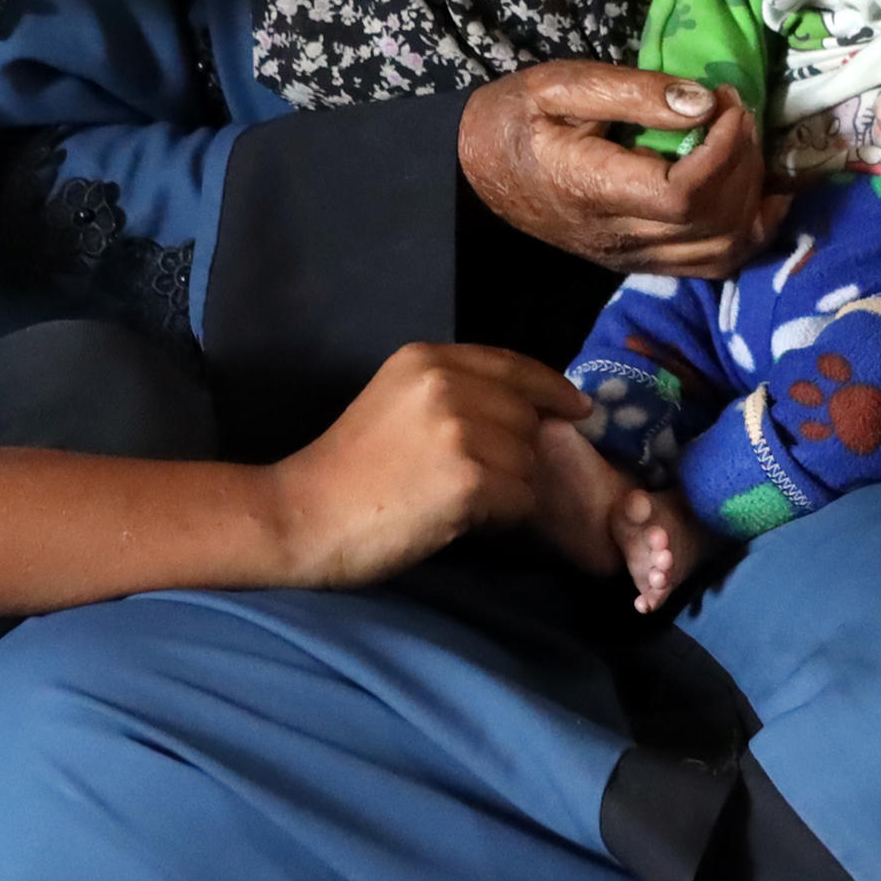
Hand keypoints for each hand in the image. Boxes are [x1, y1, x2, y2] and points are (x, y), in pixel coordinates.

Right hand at [267, 343, 592, 584]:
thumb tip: (528, 411)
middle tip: (482, 483)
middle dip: (518, 452)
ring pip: (528, 462)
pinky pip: (521, 499)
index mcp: (427, 359)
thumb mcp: (396, 403)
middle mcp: (447, 384)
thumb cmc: (347, 470)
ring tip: (461, 503)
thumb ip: (454, 393)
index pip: (514, 365)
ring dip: (510, 489)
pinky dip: (505, 517)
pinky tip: (465, 520)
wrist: (303, 514)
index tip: (577, 408)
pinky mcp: (470, 478)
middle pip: (527, 417)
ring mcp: (460, 430)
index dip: (551, 388)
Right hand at [459, 62, 786, 276]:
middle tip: (737, 110)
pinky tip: (758, 191)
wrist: (477, 171)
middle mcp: (617, 236)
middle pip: (713, 222)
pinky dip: (749, 229)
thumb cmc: (517, 118)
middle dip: (745, 161)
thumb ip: (634, 91)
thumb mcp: (560, 84)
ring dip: (752, 196)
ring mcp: (632, 256)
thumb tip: (705, 103)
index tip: (728, 100)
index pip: (684, 193)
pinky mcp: (643, 261)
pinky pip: (714, 262)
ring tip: (743, 143)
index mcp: (592, 189)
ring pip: (723, 250)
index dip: (725, 149)